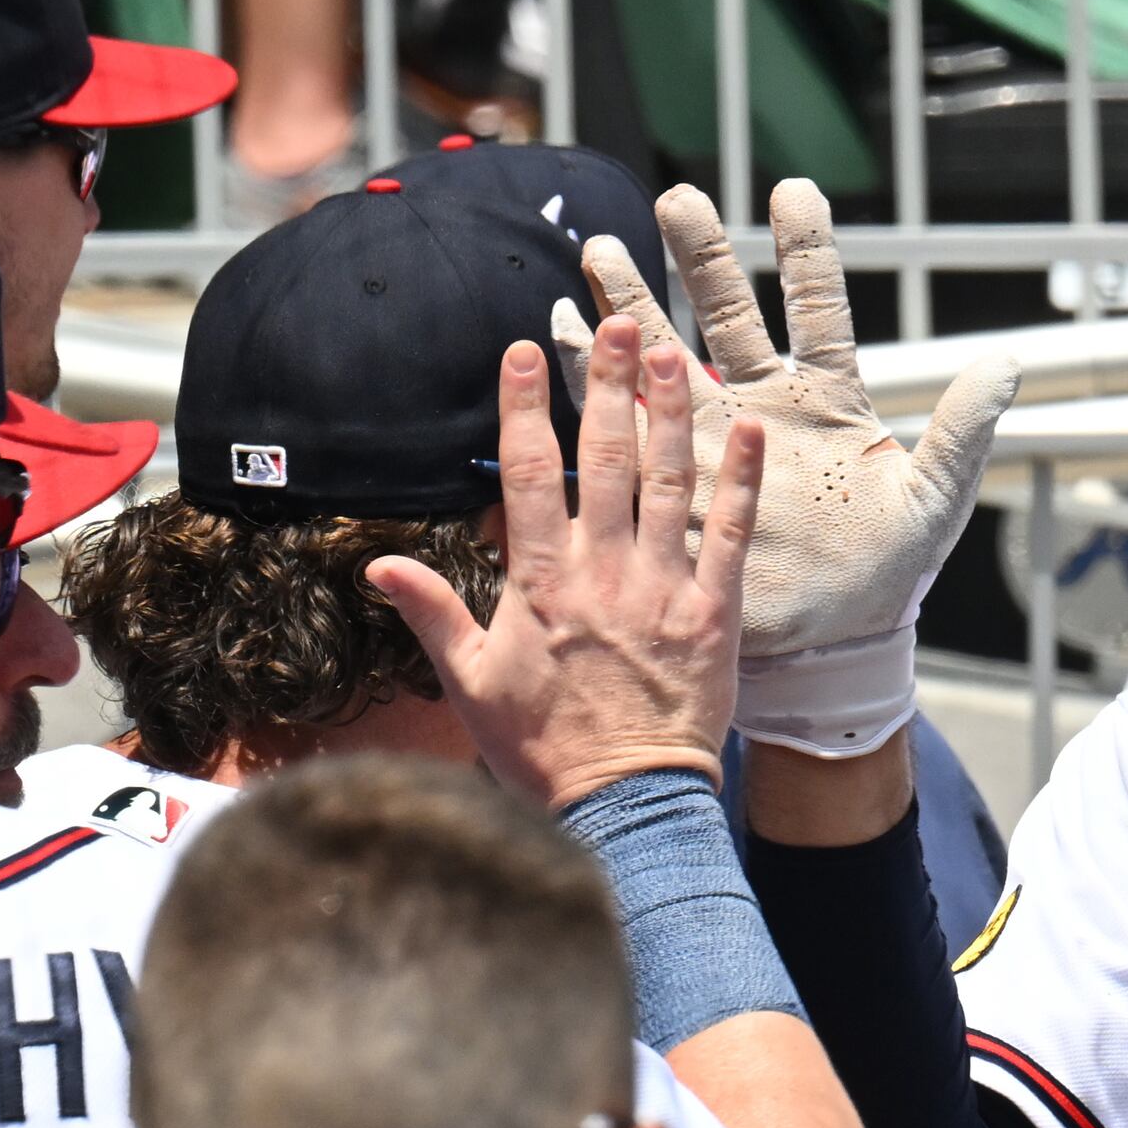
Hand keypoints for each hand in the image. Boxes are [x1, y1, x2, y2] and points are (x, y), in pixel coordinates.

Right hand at [367, 322, 765, 807]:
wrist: (625, 804)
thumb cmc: (544, 748)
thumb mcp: (469, 683)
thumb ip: (431, 614)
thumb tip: (376, 564)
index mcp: (540, 583)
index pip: (528, 475)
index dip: (525, 406)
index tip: (522, 349)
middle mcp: (602, 573)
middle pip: (604, 460)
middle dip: (606, 385)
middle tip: (613, 323)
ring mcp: (663, 589)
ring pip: (667, 482)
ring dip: (670, 413)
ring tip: (672, 352)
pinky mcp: (714, 613)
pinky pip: (731, 536)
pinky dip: (742, 483)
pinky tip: (751, 432)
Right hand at [556, 181, 1018, 758]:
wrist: (833, 646)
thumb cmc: (888, 573)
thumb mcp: (934, 499)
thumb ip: (964, 428)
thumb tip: (1008, 361)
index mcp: (830, 398)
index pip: (819, 307)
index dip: (807, 250)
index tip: (794, 189)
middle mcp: (767, 402)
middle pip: (728, 312)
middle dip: (702, 256)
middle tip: (677, 197)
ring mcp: (715, 438)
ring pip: (666, 355)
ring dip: (632, 305)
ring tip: (600, 249)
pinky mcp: (675, 481)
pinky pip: (627, 422)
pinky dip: (593, 378)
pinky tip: (559, 329)